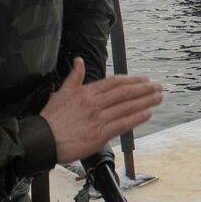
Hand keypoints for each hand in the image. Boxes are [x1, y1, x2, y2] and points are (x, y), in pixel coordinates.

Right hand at [40, 58, 163, 163]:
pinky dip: (136, 118)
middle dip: (144, 88)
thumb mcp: (61, 92)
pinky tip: (147, 113)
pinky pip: (122, 124)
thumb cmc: (50, 119)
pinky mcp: (99, 134)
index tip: (143, 79)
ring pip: (127, 107)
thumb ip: (74, 77)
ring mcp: (98, 118)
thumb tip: (79, 61)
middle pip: (124, 92)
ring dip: (145, 101)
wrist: (43, 140)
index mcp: (86, 92)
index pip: (114, 82)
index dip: (131, 80)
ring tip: (158, 97)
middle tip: (158, 86)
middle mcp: (94, 103)